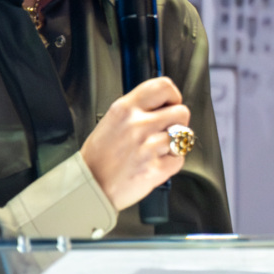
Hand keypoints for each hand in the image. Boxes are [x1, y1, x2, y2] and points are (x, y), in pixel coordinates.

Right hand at [82, 77, 189, 210]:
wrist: (90, 186)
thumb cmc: (99, 157)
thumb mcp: (111, 120)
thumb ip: (137, 109)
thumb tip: (164, 104)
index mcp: (124, 109)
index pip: (163, 86)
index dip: (173, 96)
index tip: (170, 104)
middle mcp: (137, 125)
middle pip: (182, 111)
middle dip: (177, 122)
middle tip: (163, 131)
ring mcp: (148, 147)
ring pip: (183, 135)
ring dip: (174, 144)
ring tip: (156, 150)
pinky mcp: (156, 168)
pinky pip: (179, 158)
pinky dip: (171, 163)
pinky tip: (155, 163)